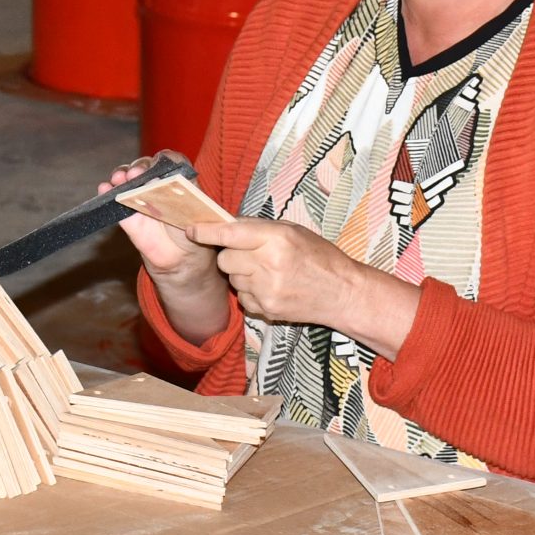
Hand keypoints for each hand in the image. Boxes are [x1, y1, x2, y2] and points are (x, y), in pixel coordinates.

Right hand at [102, 154, 215, 282]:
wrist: (182, 258)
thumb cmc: (193, 230)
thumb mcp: (196, 210)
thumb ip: (182, 195)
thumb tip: (162, 182)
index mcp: (176, 179)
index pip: (168, 161)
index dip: (162, 159)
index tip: (158, 162)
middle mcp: (156, 184)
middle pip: (144, 167)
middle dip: (138, 167)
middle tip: (136, 174)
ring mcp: (140, 198)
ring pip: (127, 180)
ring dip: (121, 174)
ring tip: (119, 178)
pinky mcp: (127, 215)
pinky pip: (115, 200)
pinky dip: (107, 192)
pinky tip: (104, 188)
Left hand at [186, 219, 376, 339]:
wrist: (342, 293)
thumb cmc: (319, 257)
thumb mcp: (294, 231)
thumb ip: (259, 228)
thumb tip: (226, 225)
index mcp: (277, 239)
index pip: (231, 233)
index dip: (207, 231)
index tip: (191, 229)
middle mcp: (269, 264)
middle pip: (225, 258)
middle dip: (231, 254)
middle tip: (250, 254)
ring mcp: (266, 290)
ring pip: (232, 278)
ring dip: (241, 273)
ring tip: (266, 271)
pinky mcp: (266, 309)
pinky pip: (242, 297)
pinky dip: (250, 291)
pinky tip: (270, 287)